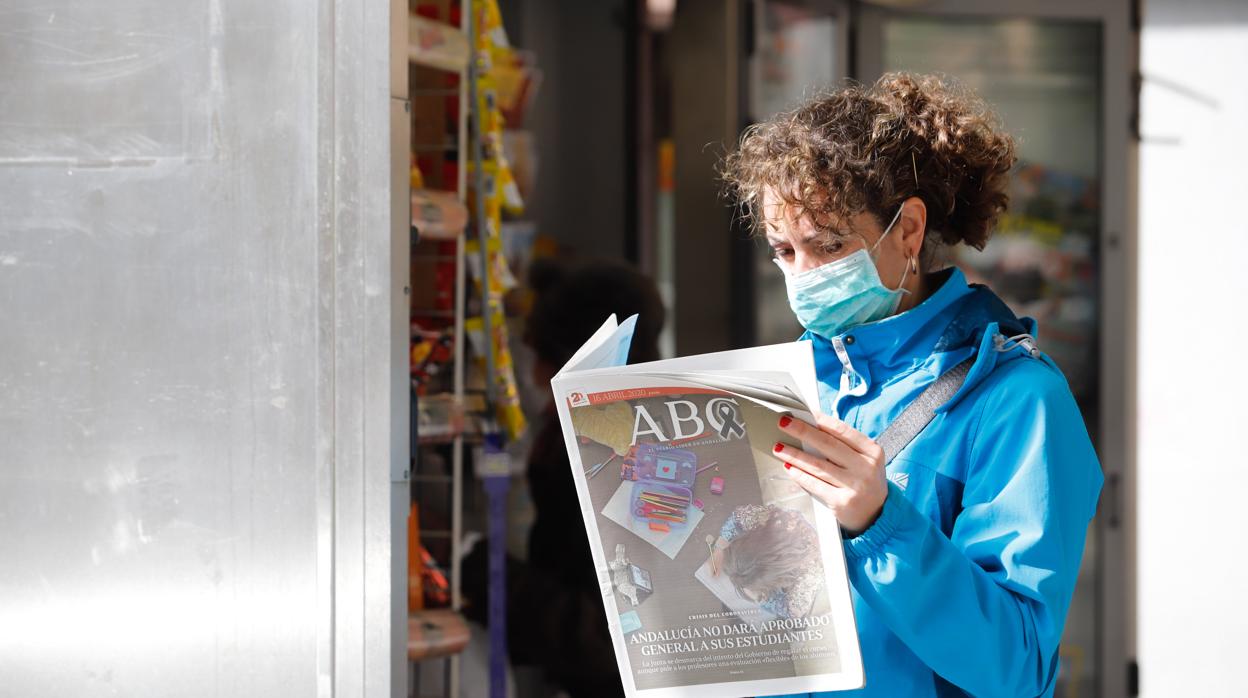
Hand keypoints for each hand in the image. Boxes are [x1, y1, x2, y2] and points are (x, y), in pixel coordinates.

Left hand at [772, 414, 887, 534]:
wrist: (877, 514)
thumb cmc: (864, 479)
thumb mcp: (864, 459)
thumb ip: (843, 444)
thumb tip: (811, 425)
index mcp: (872, 452)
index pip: (843, 430)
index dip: (821, 420)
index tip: (803, 412)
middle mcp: (866, 468)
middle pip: (828, 445)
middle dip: (803, 431)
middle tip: (784, 422)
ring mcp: (854, 486)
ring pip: (818, 465)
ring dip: (795, 455)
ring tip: (779, 447)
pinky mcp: (842, 503)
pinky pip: (815, 484)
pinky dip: (799, 475)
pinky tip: (788, 467)